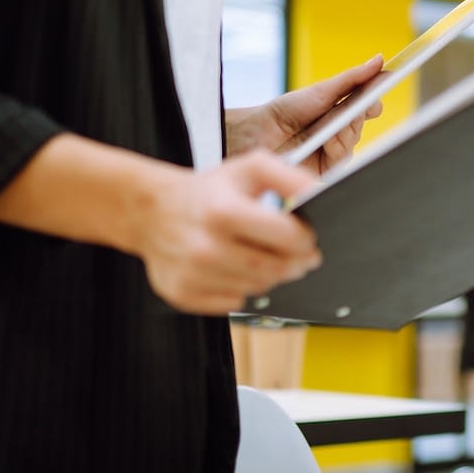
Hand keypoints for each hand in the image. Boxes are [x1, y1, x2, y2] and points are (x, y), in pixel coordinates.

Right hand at [132, 150, 322, 313]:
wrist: (153, 210)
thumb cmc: (207, 192)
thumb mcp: (250, 169)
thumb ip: (290, 177)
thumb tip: (320, 193)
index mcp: (223, 211)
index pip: (286, 238)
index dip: (306, 240)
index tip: (309, 238)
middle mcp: (205, 246)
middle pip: (274, 269)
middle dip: (295, 263)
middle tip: (300, 255)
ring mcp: (191, 273)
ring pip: (257, 289)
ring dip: (270, 275)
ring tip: (264, 256)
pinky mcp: (182, 293)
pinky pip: (232, 303)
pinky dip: (242, 289)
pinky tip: (235, 269)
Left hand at [226, 56, 384, 175]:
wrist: (260, 133)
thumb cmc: (287, 111)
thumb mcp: (323, 90)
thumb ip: (353, 78)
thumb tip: (380, 60)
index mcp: (342, 111)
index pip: (368, 106)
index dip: (374, 101)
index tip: (376, 96)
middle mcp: (341, 131)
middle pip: (363, 123)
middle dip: (356, 115)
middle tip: (348, 110)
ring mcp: (334, 151)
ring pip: (355, 140)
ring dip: (345, 131)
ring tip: (330, 127)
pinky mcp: (327, 169)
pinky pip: (343, 158)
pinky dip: (337, 147)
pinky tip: (327, 142)